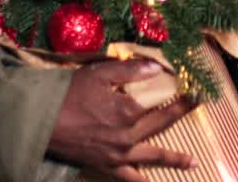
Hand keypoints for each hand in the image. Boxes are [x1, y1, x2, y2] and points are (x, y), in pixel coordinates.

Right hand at [47, 58, 197, 180]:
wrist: (40, 122)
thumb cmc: (69, 93)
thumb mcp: (100, 74)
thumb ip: (132, 70)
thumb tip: (158, 67)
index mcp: (129, 111)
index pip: (161, 101)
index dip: (177, 94)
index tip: (193, 88)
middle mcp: (129, 135)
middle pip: (162, 124)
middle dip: (181, 112)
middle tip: (197, 104)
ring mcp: (119, 154)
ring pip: (153, 155)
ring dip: (175, 159)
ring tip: (193, 162)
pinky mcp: (107, 166)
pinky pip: (129, 177)